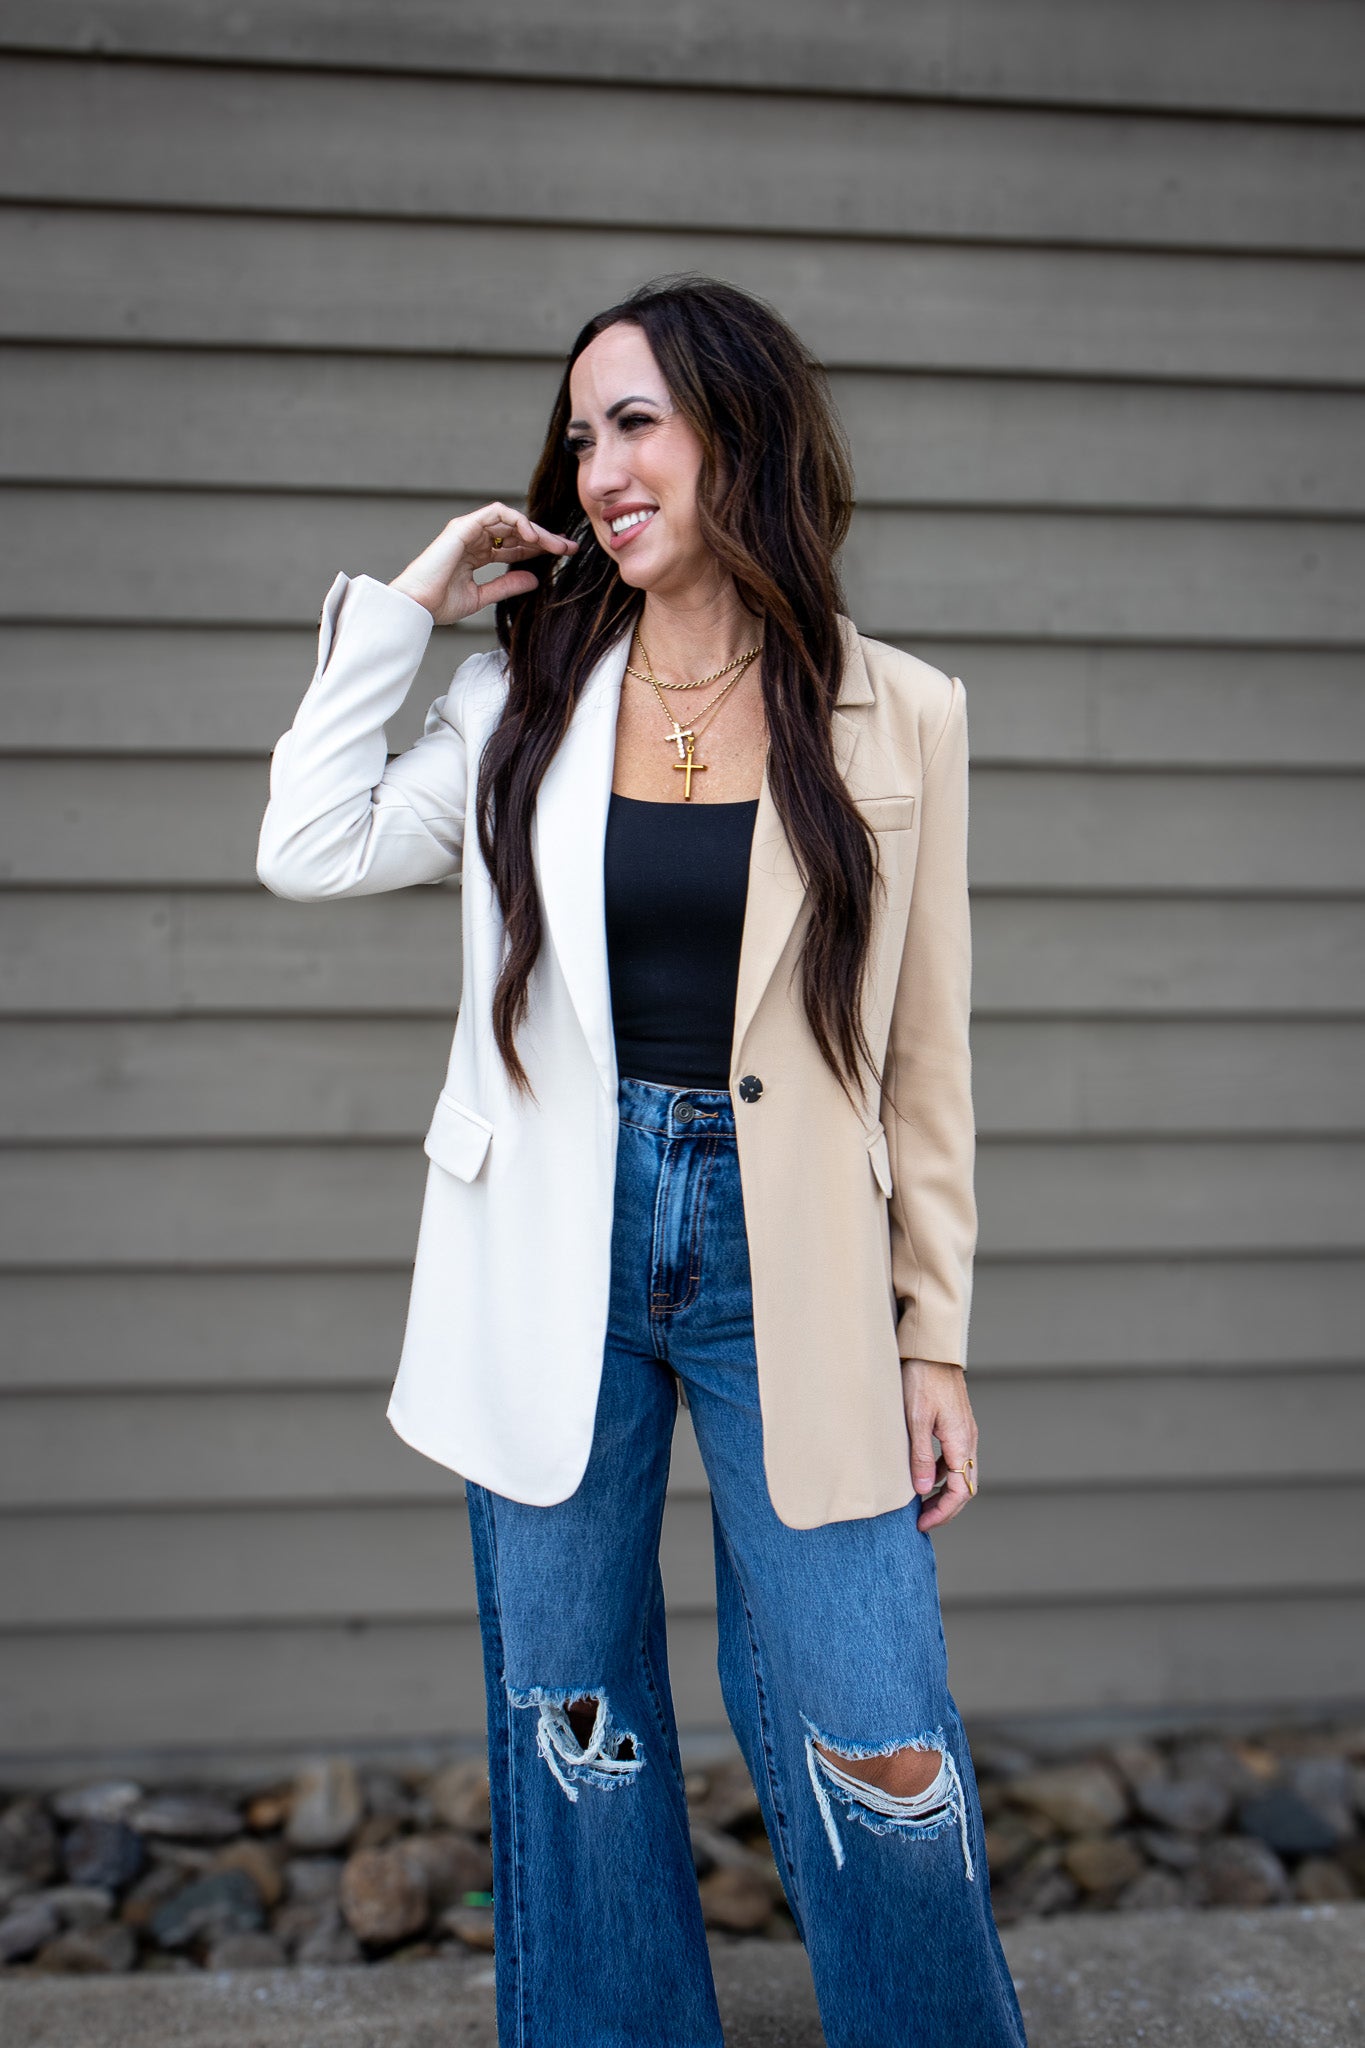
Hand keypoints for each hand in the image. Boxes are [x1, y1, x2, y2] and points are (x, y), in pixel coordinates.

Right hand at [388, 501, 578, 624]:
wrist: (417, 606)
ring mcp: (468, 530)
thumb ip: (507, 586)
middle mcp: (473, 538)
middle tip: (569, 547)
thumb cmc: (439, 604)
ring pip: (511, 520)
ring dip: (535, 530)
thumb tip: (535, 580)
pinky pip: (496, 513)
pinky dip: (517, 521)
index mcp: (476, 554)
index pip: (514, 546)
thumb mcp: (482, 596)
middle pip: (516, 532)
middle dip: (545, 538)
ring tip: (555, 545)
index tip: (564, 555)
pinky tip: (533, 537)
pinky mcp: (463, 526)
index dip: (540, 549)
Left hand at [902, 1359, 978, 1531]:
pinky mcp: (956, 1423)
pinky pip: (953, 1457)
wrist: (931, 1348)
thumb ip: (920, 1456)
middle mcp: (968, 1440)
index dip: (943, 1512)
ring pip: (959, 1472)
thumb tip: (923, 1491)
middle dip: (945, 1508)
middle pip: (964, 1485)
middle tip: (922, 1521)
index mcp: (961, 1442)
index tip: (922, 1524)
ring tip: (920, 1503)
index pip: (960, 1491)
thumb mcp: (915, 1419)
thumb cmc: (921, 1379)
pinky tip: (922, 1474)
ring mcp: (964, 1431)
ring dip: (943, 1491)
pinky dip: (941, 1472)